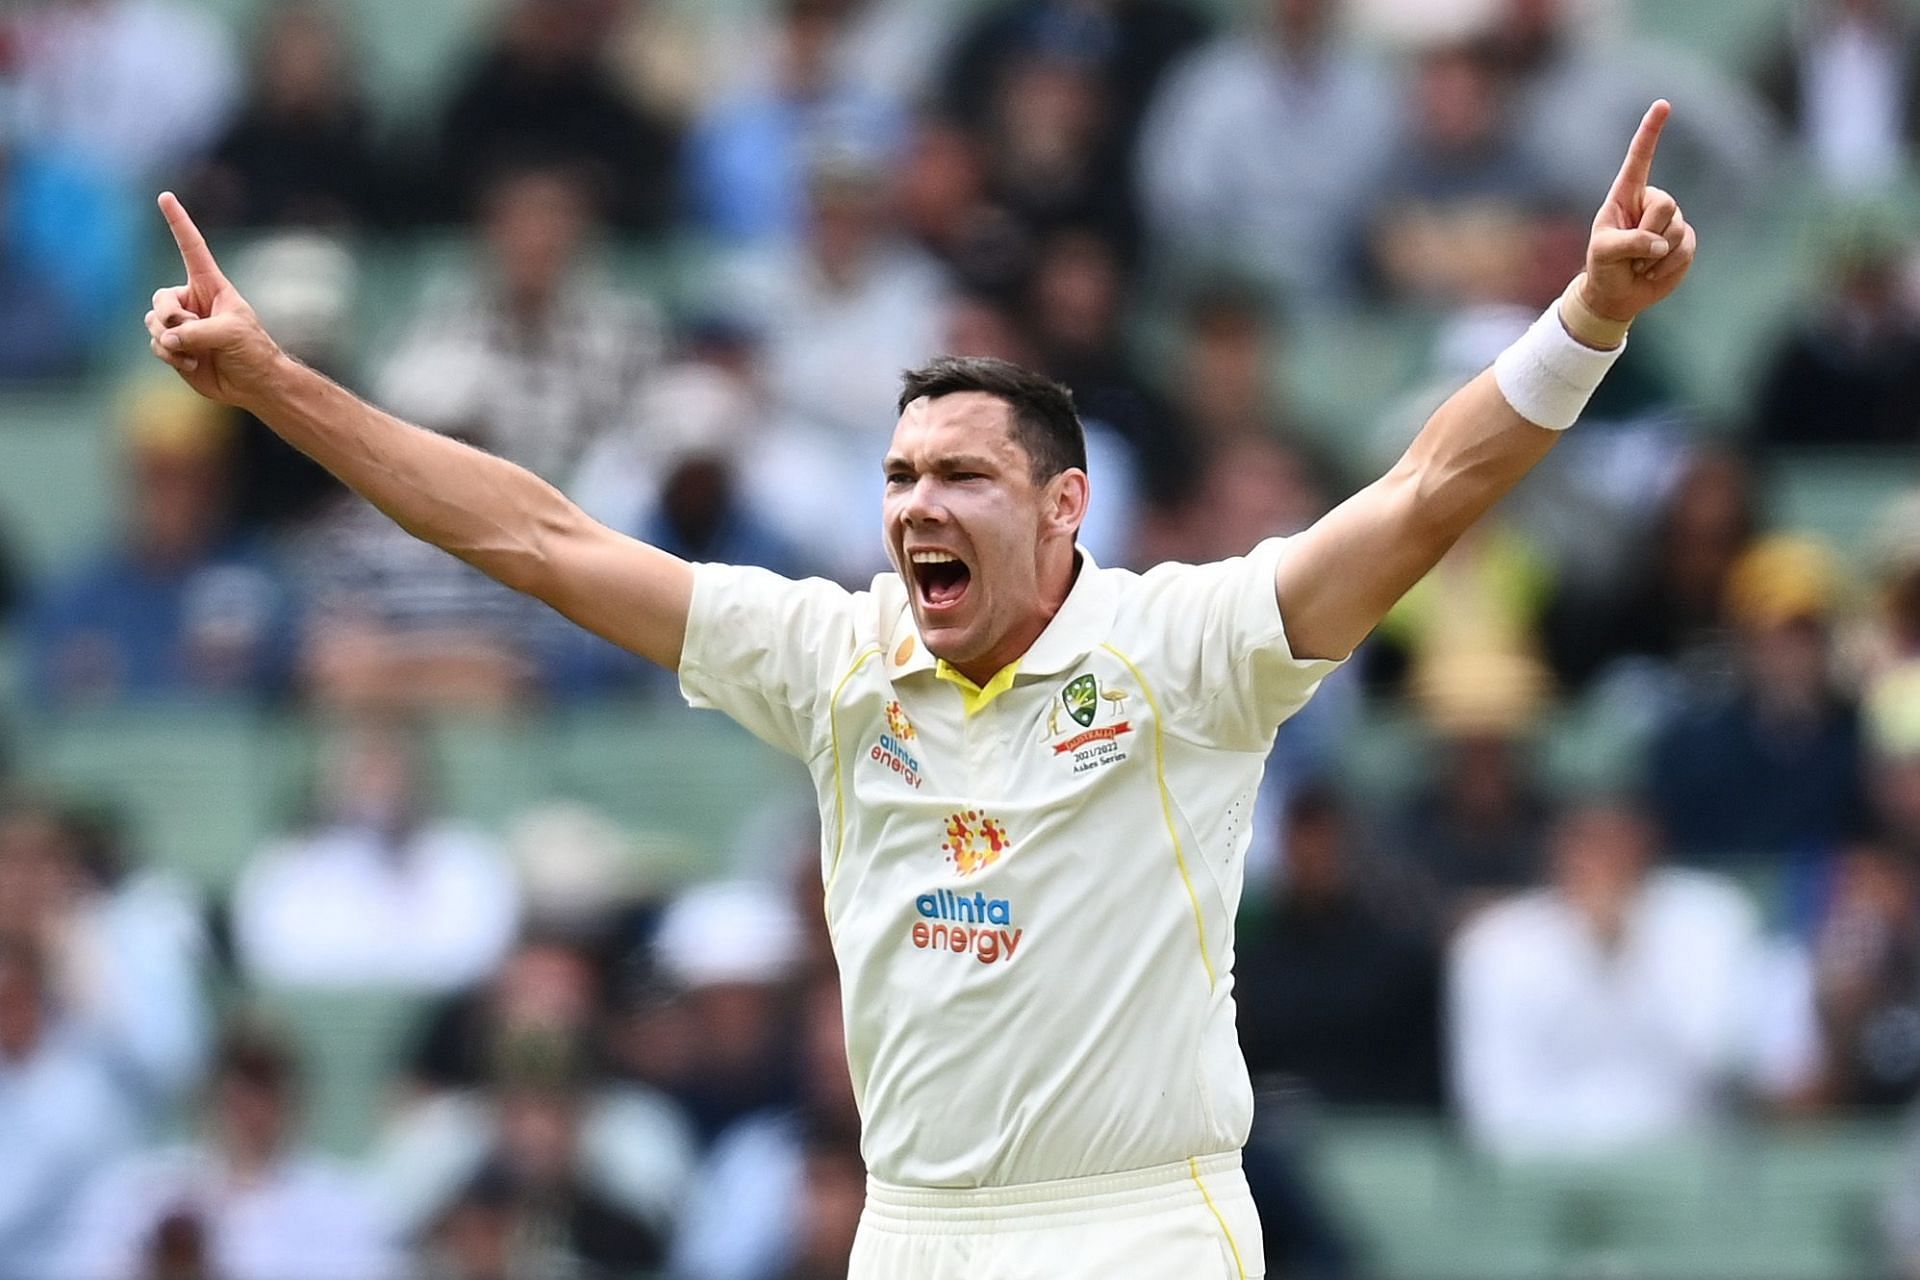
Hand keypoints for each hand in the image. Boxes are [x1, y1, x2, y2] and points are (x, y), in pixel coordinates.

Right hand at [143, 193, 284, 406]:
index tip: (166, 195)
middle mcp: (192, 301)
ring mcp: (182, 325)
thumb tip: (166, 338)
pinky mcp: (175, 346)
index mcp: (210, 285)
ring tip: (196, 353)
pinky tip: (193, 364)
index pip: (191, 247)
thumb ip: (196, 332)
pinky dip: (171, 356)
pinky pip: (156, 344)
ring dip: (171, 341)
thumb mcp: (231, 333)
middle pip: (160, 299)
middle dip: (169, 317)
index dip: (179, 222)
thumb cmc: (252, 351)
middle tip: (186, 331)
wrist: (253, 384)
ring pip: (154, 323)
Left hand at [1578, 100, 1695, 326]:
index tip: (1662, 104)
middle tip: (1630, 253)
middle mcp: (1651, 202)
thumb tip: (1659, 244)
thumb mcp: (1603, 252)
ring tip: (1638, 263)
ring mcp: (1671, 221)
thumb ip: (1628, 242)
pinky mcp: (1685, 241)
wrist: (1617, 295)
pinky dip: (1666, 266)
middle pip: (1665, 205)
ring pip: (1676, 229)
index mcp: (1626, 195)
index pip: (1640, 159)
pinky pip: (1685, 249)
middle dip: (1647, 234)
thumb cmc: (1603, 267)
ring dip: (1654, 256)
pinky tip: (1652, 271)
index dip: (1650, 132)